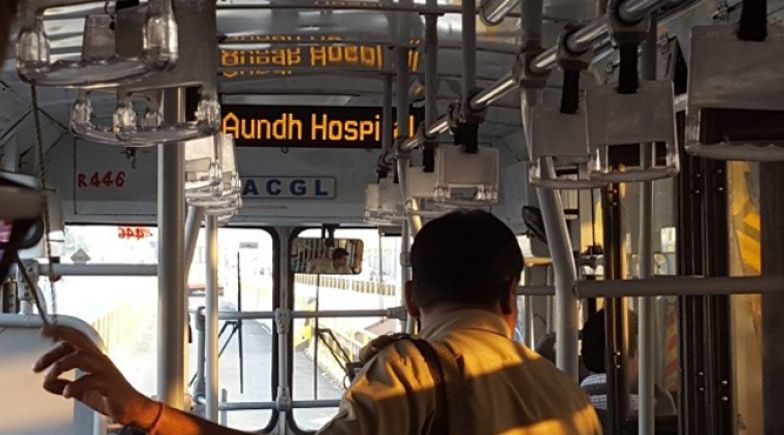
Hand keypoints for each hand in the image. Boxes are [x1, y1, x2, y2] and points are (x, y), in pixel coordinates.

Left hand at [33, 325, 161, 429]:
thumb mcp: (82, 390)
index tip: (45, 331)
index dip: (61, 333)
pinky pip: (90, 380)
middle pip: (79, 342)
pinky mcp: (108, 384)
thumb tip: (47, 383)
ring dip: (60, 365)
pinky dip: (74, 386)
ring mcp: (105, 370)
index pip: (77, 339)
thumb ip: (65, 385)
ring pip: (82, 357)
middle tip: (41, 356)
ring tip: (49, 377)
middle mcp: (99, 360)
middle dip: (58, 343)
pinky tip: (66, 392)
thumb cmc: (111, 396)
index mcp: (94, 358)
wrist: (132, 407)